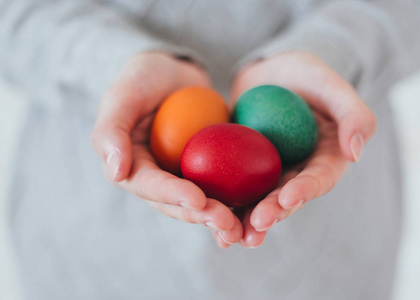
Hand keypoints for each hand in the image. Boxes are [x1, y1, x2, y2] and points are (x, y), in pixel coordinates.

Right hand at [91, 52, 242, 247]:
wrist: (173, 72)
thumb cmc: (143, 77)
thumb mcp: (123, 95)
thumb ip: (111, 131)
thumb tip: (115, 174)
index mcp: (132, 167)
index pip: (150, 185)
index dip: (173, 195)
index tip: (198, 200)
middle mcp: (158, 178)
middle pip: (178, 204)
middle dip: (202, 215)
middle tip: (227, 223)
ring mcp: (183, 176)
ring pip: (202, 203)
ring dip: (220, 217)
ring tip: (241, 227)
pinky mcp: (207, 170)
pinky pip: (221, 186)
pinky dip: (237, 200)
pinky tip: (256, 209)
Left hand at [231, 52, 376, 247]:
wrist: (271, 72)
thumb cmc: (306, 74)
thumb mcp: (331, 85)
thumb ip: (353, 115)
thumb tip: (356, 153)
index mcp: (326, 160)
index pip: (319, 178)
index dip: (306, 190)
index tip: (289, 198)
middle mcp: (299, 173)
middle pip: (287, 198)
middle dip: (273, 213)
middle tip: (257, 225)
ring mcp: (270, 173)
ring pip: (259, 201)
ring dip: (246, 220)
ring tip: (231, 237)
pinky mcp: (244, 170)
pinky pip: (234, 188)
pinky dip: (223, 204)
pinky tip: (206, 217)